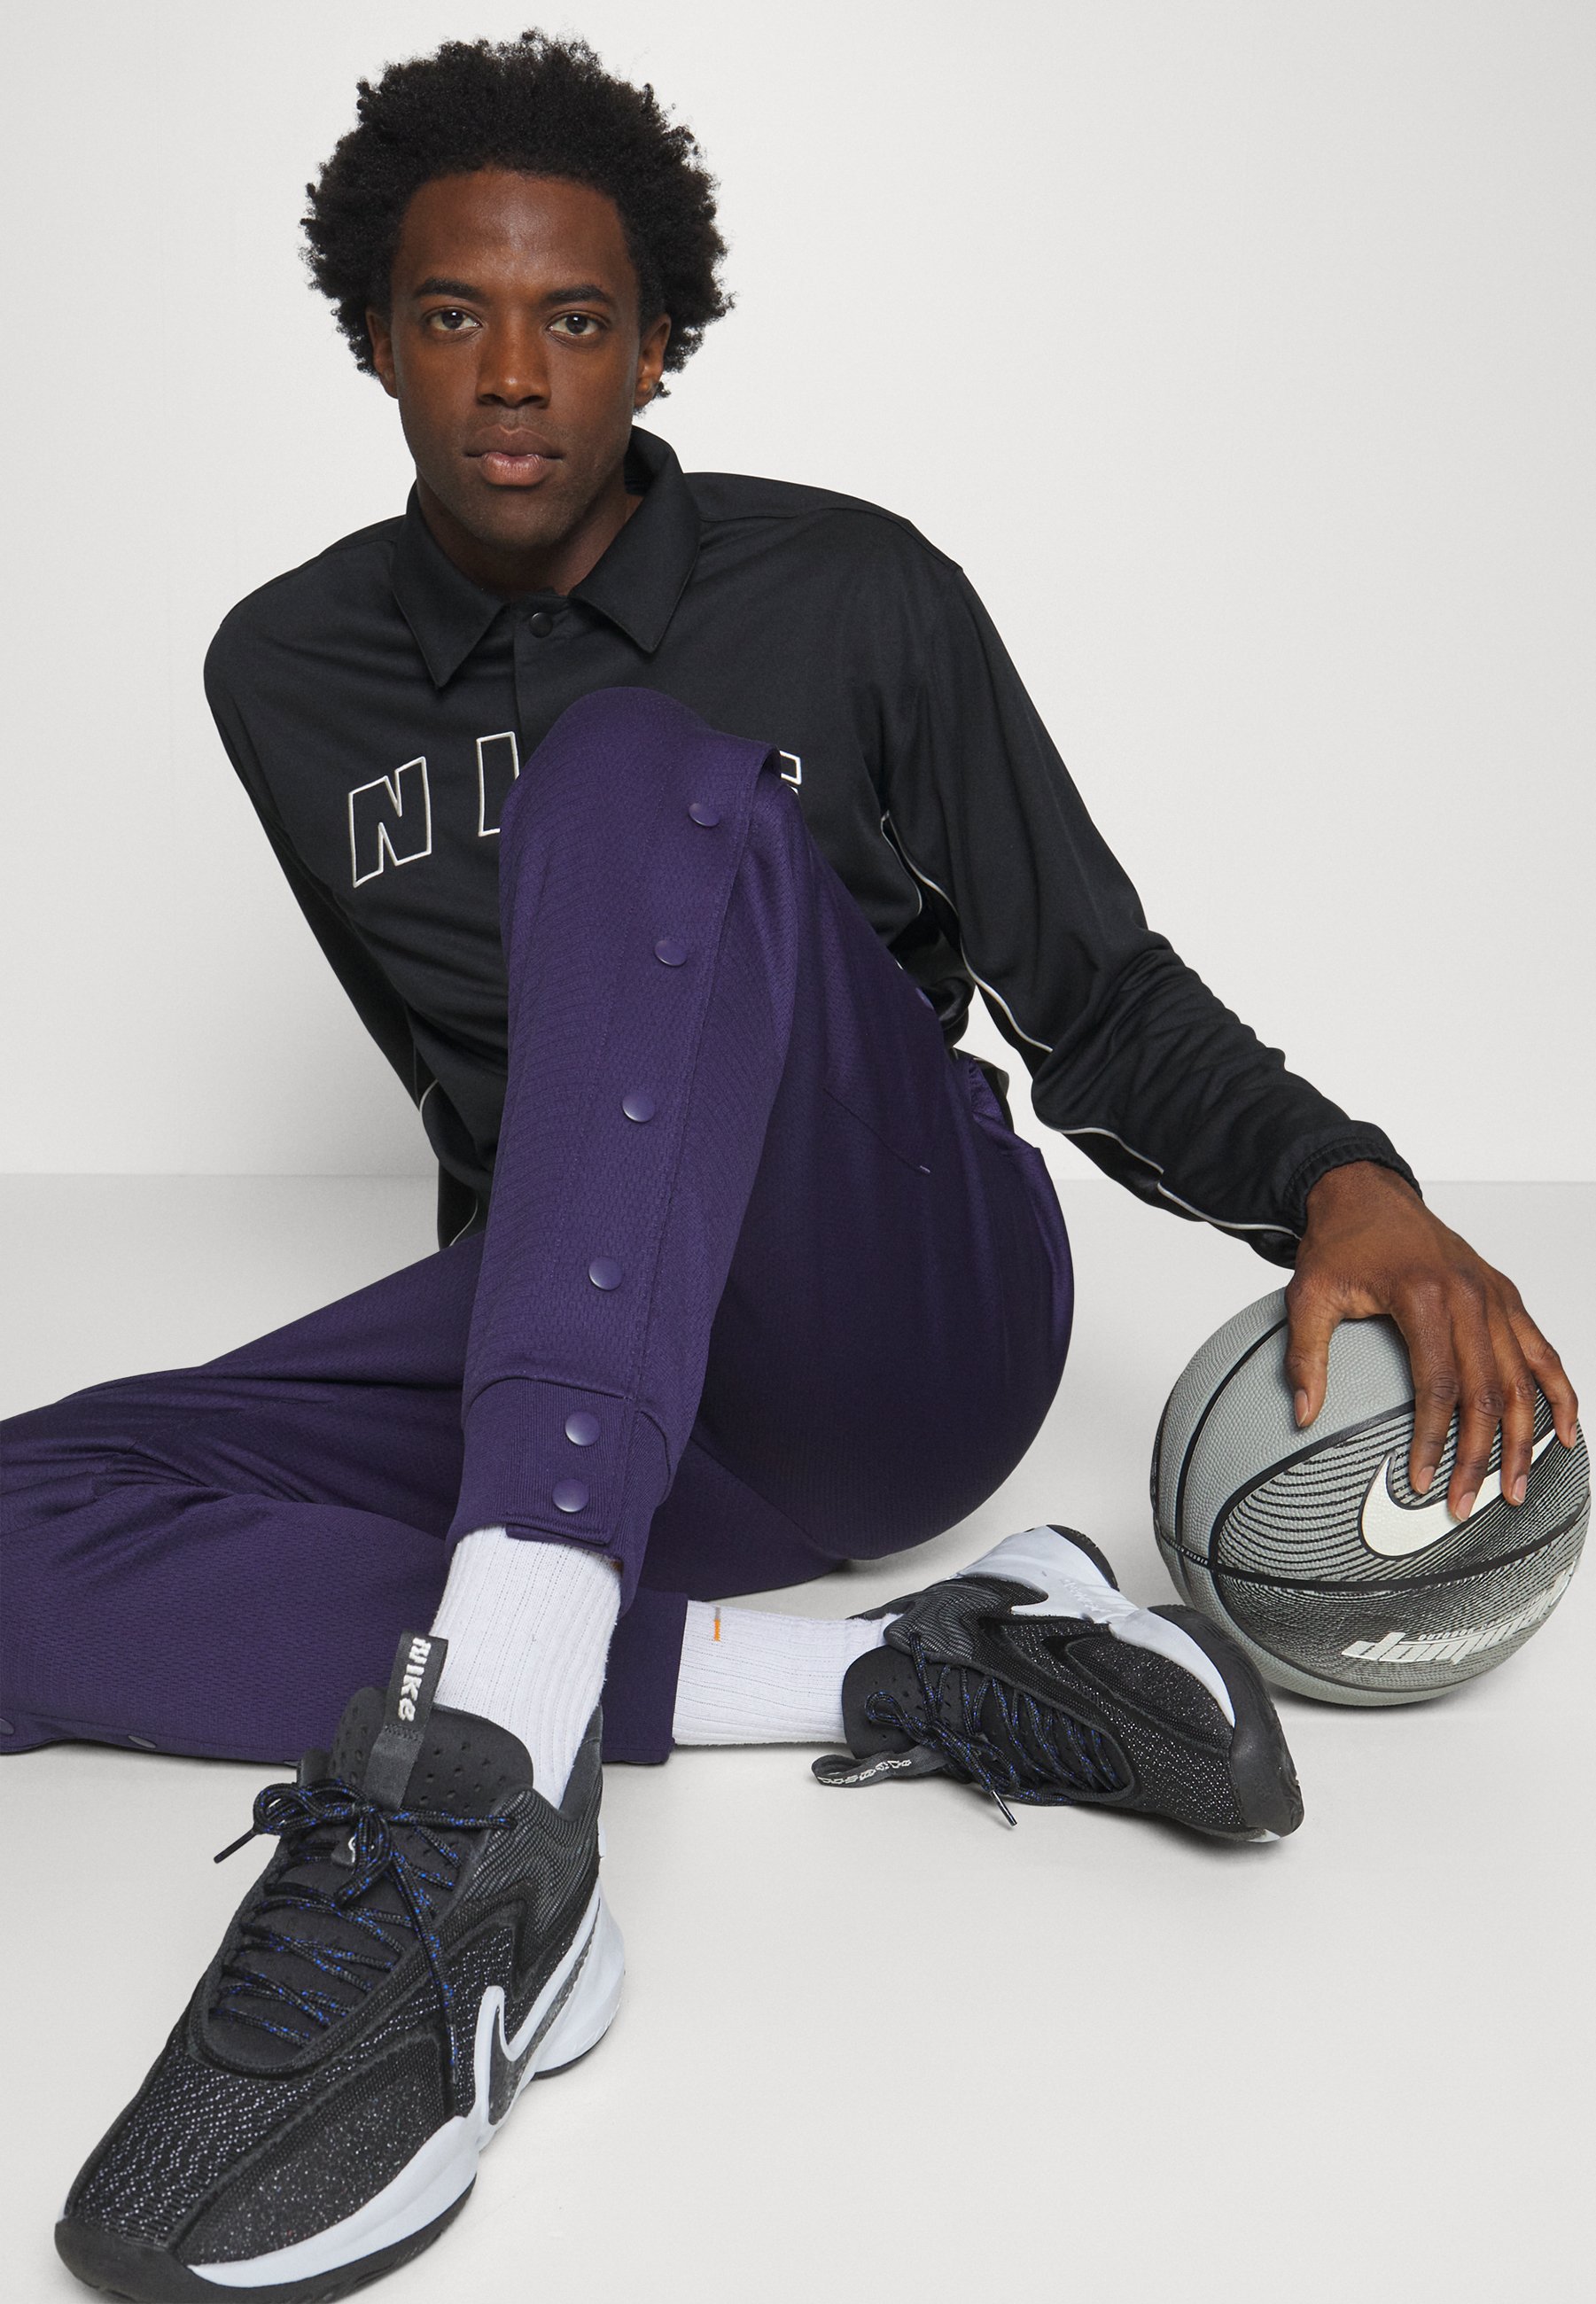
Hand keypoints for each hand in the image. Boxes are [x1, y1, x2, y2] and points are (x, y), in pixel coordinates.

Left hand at [1284, 1161, 1578, 1517]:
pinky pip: (1542, 1350)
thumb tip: (1303, 1415)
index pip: (1438, 1385)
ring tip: (1514, 1488)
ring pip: (1522, 1379)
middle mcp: (1470, 1296)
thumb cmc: (1339, 1244)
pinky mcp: (1505, 1295)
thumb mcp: (1307, 1295)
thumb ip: (1305, 1356)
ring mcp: (1494, 1295)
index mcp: (1423, 1296)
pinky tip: (1563, 1433)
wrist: (1366, 1191)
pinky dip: (1558, 1393)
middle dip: (1480, 1455)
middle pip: (1486, 1392)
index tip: (1420, 1480)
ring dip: (1523, 1439)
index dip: (1432, 1439)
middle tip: (1466, 1503)